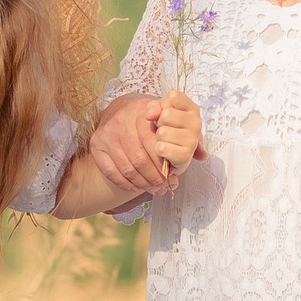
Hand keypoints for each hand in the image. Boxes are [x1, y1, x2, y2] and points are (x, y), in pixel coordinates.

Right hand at [88, 92, 207, 194]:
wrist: (121, 110)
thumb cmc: (151, 119)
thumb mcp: (170, 118)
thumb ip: (187, 135)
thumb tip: (203, 155)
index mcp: (141, 111)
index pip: (154, 143)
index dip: (164, 163)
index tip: (174, 176)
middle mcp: (120, 121)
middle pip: (140, 159)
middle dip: (155, 178)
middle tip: (164, 187)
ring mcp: (106, 134)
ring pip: (127, 168)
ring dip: (142, 184)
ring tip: (155, 189)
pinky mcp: (96, 146)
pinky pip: (112, 172)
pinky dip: (126, 184)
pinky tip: (137, 187)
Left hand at [154, 91, 202, 171]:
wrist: (170, 151)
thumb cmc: (166, 127)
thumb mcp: (159, 111)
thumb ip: (154, 107)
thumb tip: (151, 114)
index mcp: (192, 109)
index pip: (173, 96)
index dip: (163, 104)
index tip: (166, 112)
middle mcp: (196, 123)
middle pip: (166, 114)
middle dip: (160, 123)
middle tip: (166, 129)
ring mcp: (193, 140)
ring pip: (163, 132)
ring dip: (159, 138)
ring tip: (167, 140)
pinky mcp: (185, 156)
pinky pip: (162, 148)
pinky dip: (159, 150)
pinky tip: (166, 151)